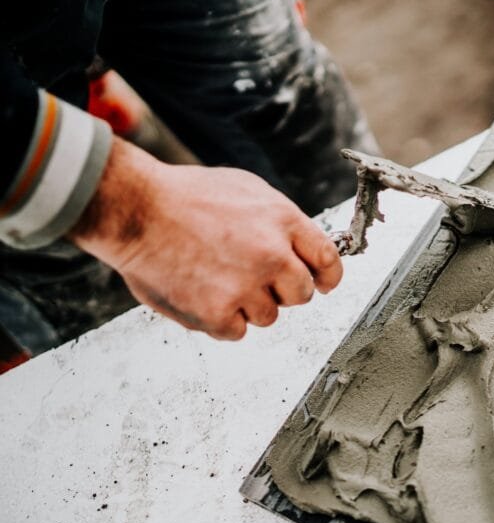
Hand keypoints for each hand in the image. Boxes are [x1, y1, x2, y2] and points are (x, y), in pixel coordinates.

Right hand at [68, 137, 342, 339]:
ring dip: (247, 305)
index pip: (328, 261)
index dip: (327, 277)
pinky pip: (236, 332)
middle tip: (252, 277)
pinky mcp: (218, 314)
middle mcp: (272, 256)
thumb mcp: (247, 190)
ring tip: (215, 277)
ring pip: (268, 316)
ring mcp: (246, 287)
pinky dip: (220, 320)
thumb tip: (302, 248)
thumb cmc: (185, 196)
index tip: (322, 284)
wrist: (135, 209)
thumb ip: (280, 222)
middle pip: (302, 295)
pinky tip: (201, 293)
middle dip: (283, 291)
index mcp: (283, 221)